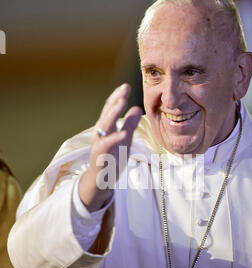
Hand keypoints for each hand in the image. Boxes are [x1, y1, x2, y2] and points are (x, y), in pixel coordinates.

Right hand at [79, 84, 142, 210]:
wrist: (100, 181)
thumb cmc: (111, 159)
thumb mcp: (124, 139)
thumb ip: (129, 124)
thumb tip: (137, 107)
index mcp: (106, 128)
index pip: (110, 109)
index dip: (117, 97)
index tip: (126, 86)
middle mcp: (100, 133)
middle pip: (107, 113)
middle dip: (116, 100)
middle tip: (125, 88)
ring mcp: (99, 144)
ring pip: (104, 125)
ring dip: (113, 113)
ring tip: (122, 102)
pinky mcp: (100, 156)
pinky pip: (107, 145)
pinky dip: (114, 138)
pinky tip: (123, 133)